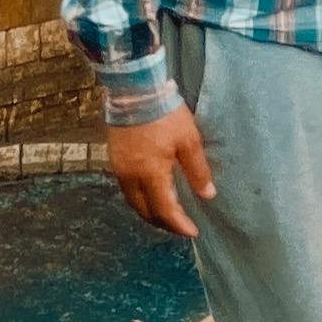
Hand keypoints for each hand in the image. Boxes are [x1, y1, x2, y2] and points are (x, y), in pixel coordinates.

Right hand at [107, 103, 214, 240]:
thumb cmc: (166, 114)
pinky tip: (150, 194)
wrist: (135, 91)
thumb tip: (207, 195)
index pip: (165, 210)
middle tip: (180, 226)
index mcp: (151, 173)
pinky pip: (126, 189)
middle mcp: (131, 176)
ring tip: (166, 214)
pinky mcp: (114, 159)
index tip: (192, 231)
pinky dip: (140, 198)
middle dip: (163, 223)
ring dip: (149, 212)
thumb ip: (197, 171)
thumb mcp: (189, 141)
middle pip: (145, 212)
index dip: (179, 224)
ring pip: (133, 202)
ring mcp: (119, 169)